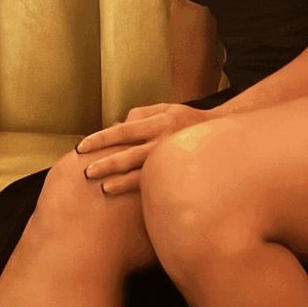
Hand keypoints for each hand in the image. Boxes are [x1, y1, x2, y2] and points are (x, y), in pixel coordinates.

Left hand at [75, 102, 210, 195]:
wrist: (226, 136)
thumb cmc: (189, 121)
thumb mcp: (167, 108)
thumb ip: (141, 114)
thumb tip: (117, 125)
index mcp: (158, 121)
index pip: (123, 130)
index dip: (101, 139)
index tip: (82, 148)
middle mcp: (164, 140)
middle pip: (129, 153)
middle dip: (106, 163)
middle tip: (86, 173)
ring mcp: (173, 159)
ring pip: (143, 173)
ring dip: (122, 182)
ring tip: (104, 189)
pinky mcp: (180, 173)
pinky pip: (158, 183)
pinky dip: (141, 190)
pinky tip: (129, 198)